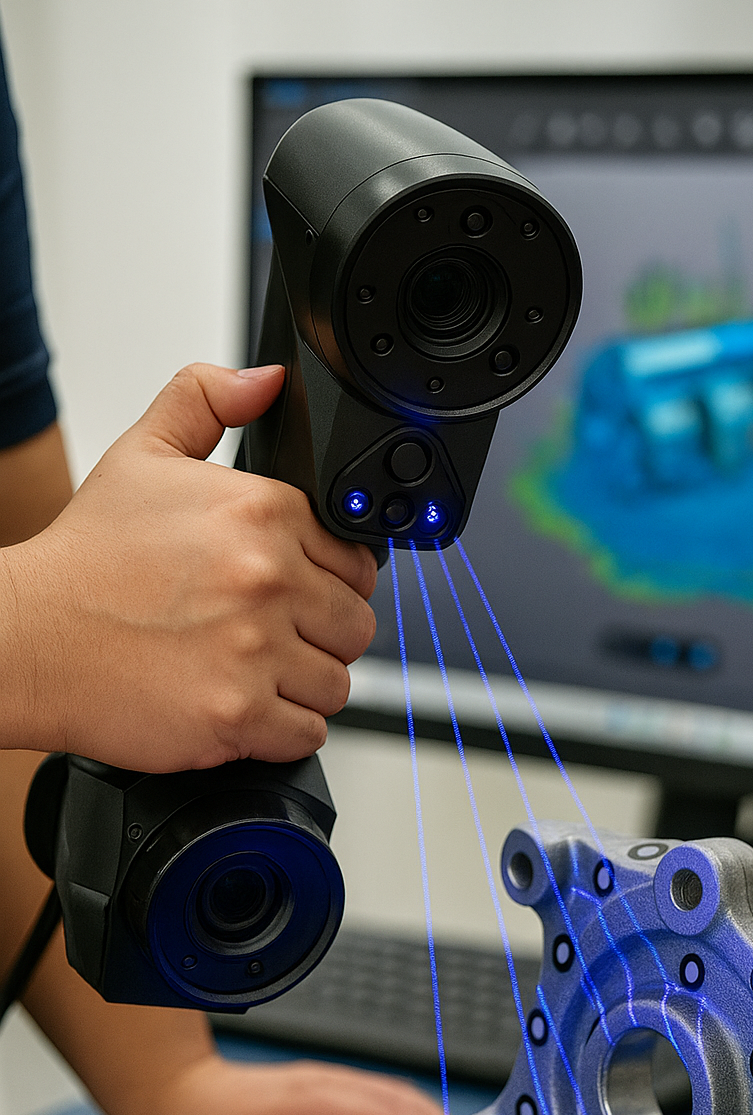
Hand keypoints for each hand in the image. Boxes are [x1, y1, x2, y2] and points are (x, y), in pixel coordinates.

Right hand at [0, 363, 376, 770]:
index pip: (357, 560)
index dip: (331, 581)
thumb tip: (267, 380)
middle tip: (273, 636)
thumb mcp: (142, 453)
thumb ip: (206, 401)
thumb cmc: (85, 560)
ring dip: (304, 685)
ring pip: (336, 683)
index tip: (295, 592)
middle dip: (322, 635)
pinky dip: (283, 730)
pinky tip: (244, 706)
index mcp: (262, 513)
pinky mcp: (236, 715)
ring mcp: (254, 651)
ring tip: (254, 671)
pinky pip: (307, 734)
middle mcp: (267, 579)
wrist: (27, 638)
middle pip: (356, 625)